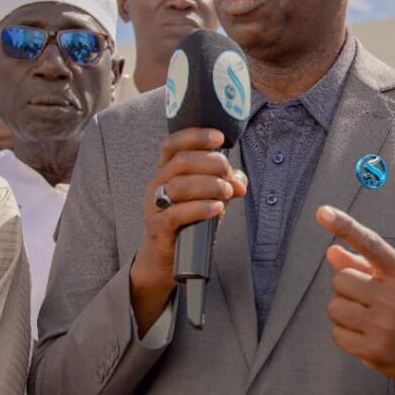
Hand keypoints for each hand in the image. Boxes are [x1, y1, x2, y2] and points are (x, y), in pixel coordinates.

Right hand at [130, 127, 246, 334]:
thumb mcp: (208, 198)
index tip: (219, 138)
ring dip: (209, 185)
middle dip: (212, 164)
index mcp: (166, 171)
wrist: (166, 259)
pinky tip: (217, 209)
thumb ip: (224, 185)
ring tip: (227, 193)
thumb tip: (240, 182)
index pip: (173, 144)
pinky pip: (176, 213)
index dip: (196, 135)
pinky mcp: (158, 227)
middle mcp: (157, 184)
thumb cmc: (187, 223)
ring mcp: (154, 206)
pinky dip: (200, 208)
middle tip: (229, 178)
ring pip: (179, 185)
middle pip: (181, 161)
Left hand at [316, 206, 394, 394]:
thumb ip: (366, 266)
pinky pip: (336, 333)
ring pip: (334, 306)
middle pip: (341, 279)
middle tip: (368, 299)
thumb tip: (331, 252)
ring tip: (368, 318)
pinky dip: (346, 333)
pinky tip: (367, 336)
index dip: (345, 226)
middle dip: (348, 288)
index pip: (371, 244)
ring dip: (344, 310)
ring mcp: (384, 326)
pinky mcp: (373, 351)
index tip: (323, 212)